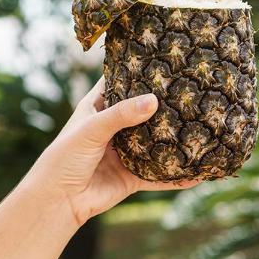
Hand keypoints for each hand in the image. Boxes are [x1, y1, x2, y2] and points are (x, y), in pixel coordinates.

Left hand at [26, 78, 199, 225]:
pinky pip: (159, 176)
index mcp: (97, 108)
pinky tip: (198, 173)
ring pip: (154, 143)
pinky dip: (176, 177)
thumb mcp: (91, 130)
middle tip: (191, 88)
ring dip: (173, 139)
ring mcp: (124, 153)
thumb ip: (121, 115)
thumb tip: (154, 101)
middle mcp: (113, 128)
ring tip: (202, 126)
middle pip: (142, 111)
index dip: (135, 70)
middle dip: (163, 103)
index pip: (118, 81)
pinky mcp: (132, 177)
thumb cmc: (64, 159)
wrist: (57, 202)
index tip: (160, 56)